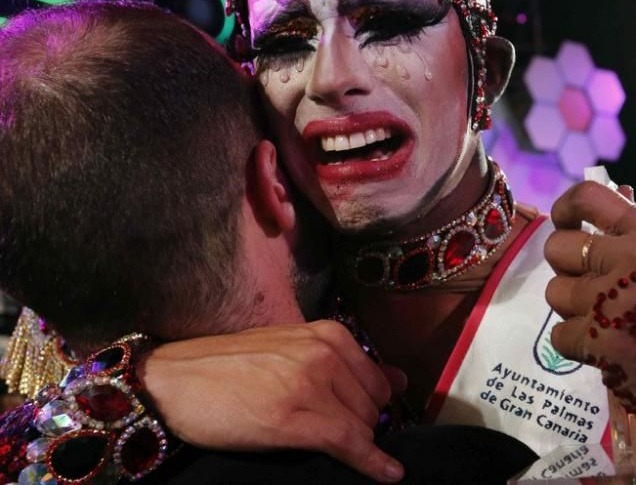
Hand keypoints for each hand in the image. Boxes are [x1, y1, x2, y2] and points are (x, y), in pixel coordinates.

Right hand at [138, 320, 405, 481]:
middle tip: (335, 432)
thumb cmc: (229, 365)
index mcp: (325, 333)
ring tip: (327, 442)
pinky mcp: (295, 418)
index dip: (372, 405)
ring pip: (362, 426)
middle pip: (372, 405)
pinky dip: (373, 463)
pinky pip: (350, 444)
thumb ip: (344, 361)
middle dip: (363, 424)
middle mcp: (324, 352)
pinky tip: (388, 474)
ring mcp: (311, 383)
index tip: (367, 420)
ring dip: (357, 442)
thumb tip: (400, 380)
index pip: (376, 378)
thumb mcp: (290, 349)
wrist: (176, 379)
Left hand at [544, 181, 635, 408]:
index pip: (587, 199)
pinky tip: (605, 348)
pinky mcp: (601, 346)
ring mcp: (609, 303)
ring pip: (555, 292)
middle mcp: (626, 261)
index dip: (568, 208)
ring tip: (605, 315)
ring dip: (574, 304)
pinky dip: (578, 343)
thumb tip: (621, 195)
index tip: (570, 221)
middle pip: (558, 248)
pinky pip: (560, 335)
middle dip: (570, 264)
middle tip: (592, 278)